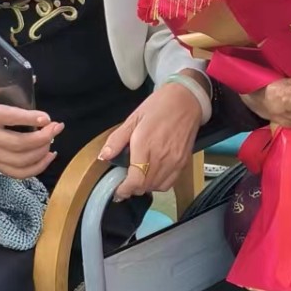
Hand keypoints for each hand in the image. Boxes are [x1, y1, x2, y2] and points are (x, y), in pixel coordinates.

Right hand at [0, 80, 62, 178]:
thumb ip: (9, 82)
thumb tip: (33, 79)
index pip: (9, 118)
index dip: (30, 119)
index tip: (47, 118)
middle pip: (17, 144)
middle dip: (42, 138)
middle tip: (56, 128)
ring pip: (19, 161)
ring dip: (41, 153)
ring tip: (52, 141)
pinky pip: (17, 173)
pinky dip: (36, 167)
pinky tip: (47, 156)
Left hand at [99, 79, 202, 198]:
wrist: (186, 100)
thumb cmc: (159, 106)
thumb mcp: (133, 119)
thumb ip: (117, 139)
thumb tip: (104, 156)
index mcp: (145, 145)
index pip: (135, 180)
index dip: (124, 190)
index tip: (117, 190)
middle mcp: (161, 157)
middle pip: (145, 187)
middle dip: (132, 188)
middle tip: (124, 181)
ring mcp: (174, 161)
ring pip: (156, 187)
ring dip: (145, 187)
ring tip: (138, 177)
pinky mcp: (183, 162)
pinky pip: (169, 182)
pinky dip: (158, 184)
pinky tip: (152, 174)